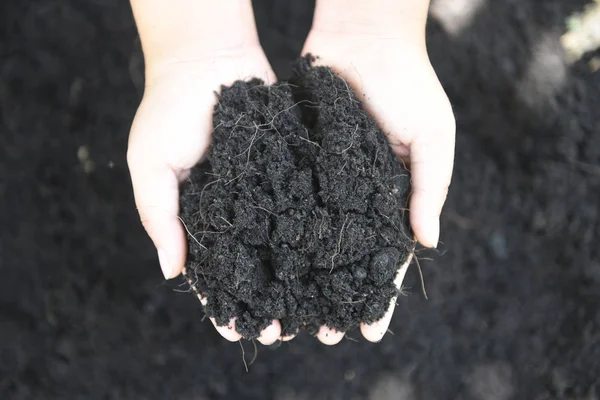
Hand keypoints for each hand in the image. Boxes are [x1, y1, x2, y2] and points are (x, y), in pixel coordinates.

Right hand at [127, 46, 285, 344]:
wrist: (207, 57)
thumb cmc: (169, 110)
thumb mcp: (150, 165)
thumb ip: (159, 217)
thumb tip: (171, 272)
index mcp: (197, 214)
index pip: (208, 268)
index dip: (219, 300)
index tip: (233, 330)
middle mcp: (233, 208)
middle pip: (250, 263)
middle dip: (263, 297)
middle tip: (282, 329)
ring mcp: (262, 190)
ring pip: (278, 241)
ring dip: (292, 275)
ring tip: (309, 306)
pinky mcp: (287, 168)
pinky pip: (299, 203)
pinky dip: (309, 230)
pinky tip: (324, 257)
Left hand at [301, 25, 455, 342]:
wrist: (363, 38)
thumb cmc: (408, 84)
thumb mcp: (434, 138)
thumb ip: (431, 188)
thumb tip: (427, 243)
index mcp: (393, 197)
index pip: (387, 257)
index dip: (380, 294)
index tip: (371, 331)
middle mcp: (357, 196)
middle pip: (345, 258)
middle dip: (335, 295)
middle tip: (322, 335)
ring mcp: (327, 182)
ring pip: (313, 238)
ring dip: (303, 276)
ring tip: (291, 311)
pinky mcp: (299, 162)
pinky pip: (290, 202)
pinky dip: (281, 232)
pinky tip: (269, 263)